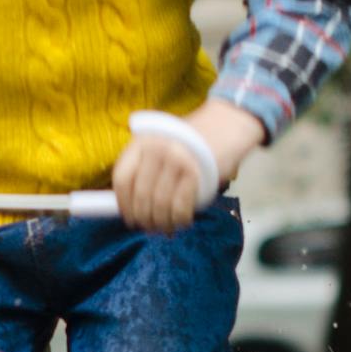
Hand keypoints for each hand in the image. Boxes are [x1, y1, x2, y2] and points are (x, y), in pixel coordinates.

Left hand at [111, 98, 264, 233]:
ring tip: (166, 228)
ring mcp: (174, 160)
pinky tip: (182, 221)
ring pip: (160, 204)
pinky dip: (179, 219)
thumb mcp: (162, 145)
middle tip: (150, 228)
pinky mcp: (194, 172)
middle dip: (144, 218)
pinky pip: (180, 206)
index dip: (124, 204)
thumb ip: (145, 170)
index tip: (129, 218)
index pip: (122, 179)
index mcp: (141, 142)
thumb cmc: (194, 140)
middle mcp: (155, 149)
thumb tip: (130, 206)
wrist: (228, 123)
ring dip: (162, 222)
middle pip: (140, 195)